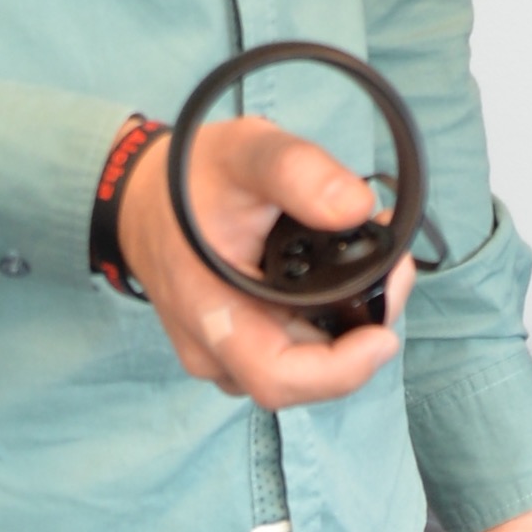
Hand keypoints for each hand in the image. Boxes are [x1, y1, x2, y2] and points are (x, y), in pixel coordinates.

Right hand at [116, 111, 410, 410]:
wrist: (140, 198)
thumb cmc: (185, 180)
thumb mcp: (244, 153)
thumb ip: (298, 172)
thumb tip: (357, 207)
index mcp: (210, 315)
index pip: (279, 378)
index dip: (341, 369)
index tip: (383, 333)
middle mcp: (214, 351)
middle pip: (306, 377)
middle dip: (360, 333)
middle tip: (392, 268)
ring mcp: (223, 357)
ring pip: (304, 370)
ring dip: (347, 331)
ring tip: (372, 268)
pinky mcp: (236, 350)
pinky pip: (292, 355)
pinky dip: (325, 327)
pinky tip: (341, 285)